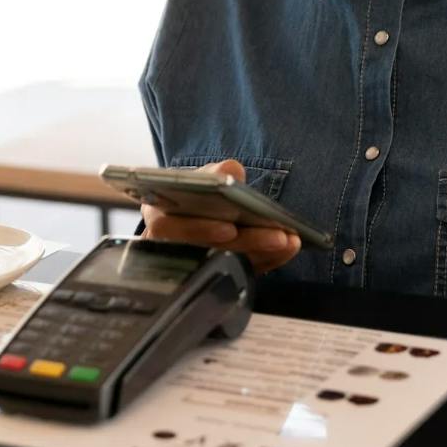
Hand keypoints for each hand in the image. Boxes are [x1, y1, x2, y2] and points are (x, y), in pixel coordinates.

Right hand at [138, 159, 302, 272]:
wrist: (195, 207)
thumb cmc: (194, 192)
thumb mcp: (201, 176)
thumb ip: (215, 171)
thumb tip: (231, 171)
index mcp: (157, 217)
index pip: (168, 229)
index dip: (199, 230)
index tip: (229, 228)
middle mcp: (169, 247)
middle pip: (206, 252)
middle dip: (245, 243)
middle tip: (276, 236)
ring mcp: (195, 265)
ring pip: (227, 265)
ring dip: (262, 254)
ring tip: (289, 240)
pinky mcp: (218, 275)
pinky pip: (242, 271)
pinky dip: (268, 260)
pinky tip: (288, 248)